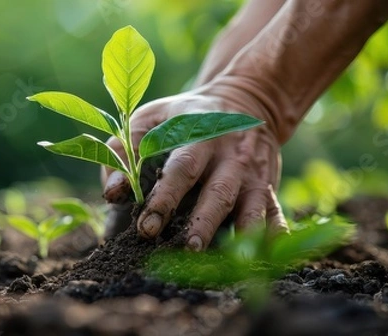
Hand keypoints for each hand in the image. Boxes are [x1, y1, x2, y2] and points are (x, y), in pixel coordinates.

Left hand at [101, 79, 288, 249]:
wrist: (244, 100)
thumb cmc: (185, 117)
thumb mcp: (152, 117)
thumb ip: (124, 149)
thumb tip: (111, 193)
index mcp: (198, 136)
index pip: (181, 170)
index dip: (164, 199)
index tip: (146, 228)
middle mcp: (229, 157)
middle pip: (218, 193)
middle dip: (203, 224)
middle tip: (188, 250)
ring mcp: (253, 174)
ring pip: (250, 207)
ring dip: (241, 235)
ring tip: (231, 263)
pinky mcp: (268, 187)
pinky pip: (276, 213)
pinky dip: (275, 236)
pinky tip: (266, 258)